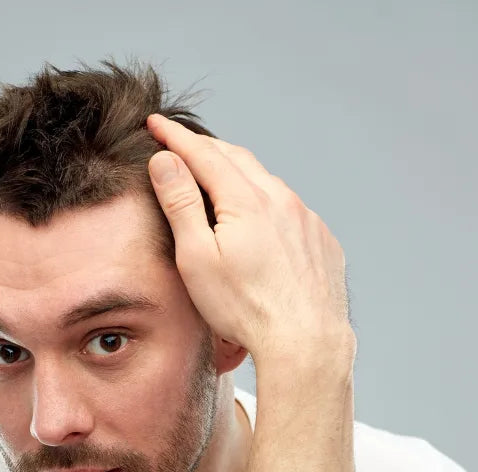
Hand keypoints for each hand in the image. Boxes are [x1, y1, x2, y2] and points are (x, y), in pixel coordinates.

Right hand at [145, 113, 352, 371]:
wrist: (307, 343)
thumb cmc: (246, 310)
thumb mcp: (197, 259)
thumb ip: (181, 204)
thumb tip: (165, 160)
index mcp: (246, 200)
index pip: (203, 153)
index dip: (175, 136)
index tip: (155, 122)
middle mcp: (282, 200)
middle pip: (238, 159)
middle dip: (207, 148)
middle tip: (182, 145)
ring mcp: (307, 220)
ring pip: (268, 183)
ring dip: (241, 176)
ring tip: (220, 180)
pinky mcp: (322, 242)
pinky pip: (293, 211)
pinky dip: (270, 205)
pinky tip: (261, 222)